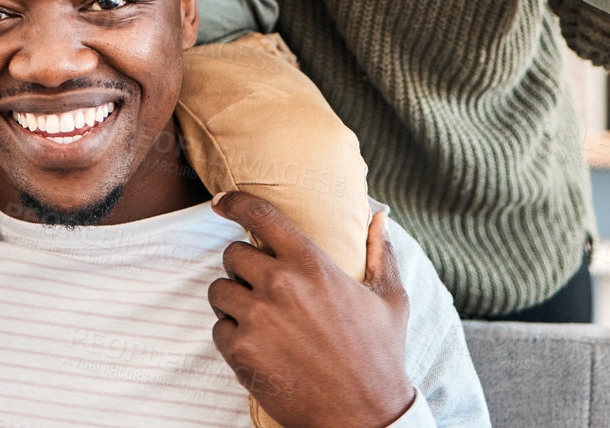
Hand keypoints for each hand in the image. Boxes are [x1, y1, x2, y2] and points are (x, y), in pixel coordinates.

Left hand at [208, 192, 414, 427]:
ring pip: (219, 289)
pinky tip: (258, 346)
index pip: (261, 215)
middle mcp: (280, 284)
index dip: (234, 202)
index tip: (220, 202)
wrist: (363, 417)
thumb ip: (381, 252)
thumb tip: (379, 214)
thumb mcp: (391, 299)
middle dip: (243, 267)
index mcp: (313, 264)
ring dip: (232, 299)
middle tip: (262, 287)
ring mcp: (257, 318)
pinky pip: (218, 328)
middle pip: (233, 254)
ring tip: (257, 317)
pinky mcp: (241, 351)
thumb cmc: (380, 356)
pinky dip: (232, 335)